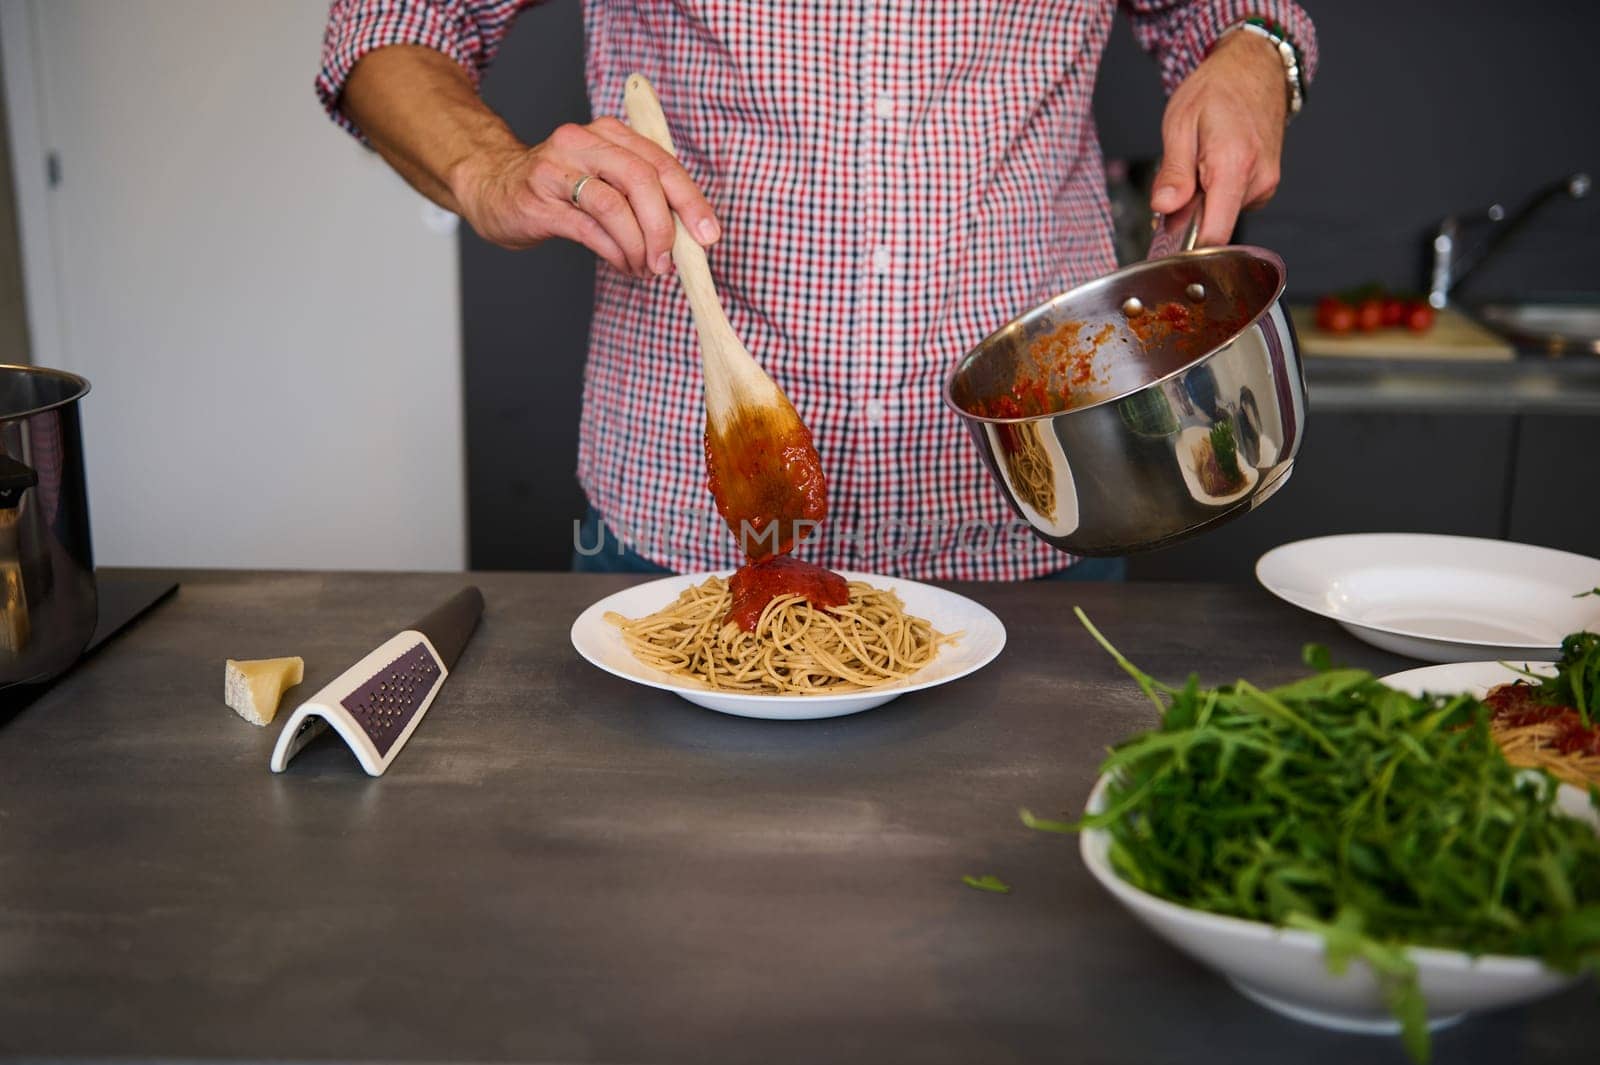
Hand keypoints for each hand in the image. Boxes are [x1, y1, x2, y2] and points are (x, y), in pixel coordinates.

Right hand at [450, 116, 720, 277]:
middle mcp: (584, 142)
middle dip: (665, 227)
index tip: (708, 236)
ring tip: (645, 268)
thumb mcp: (604, 178)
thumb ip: (643, 197)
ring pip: (615, 206)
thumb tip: (688, 237)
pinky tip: (624, 265)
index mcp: (610, 134)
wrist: (492, 186)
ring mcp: (558, 169)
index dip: (691, 202)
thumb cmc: (559, 188)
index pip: (662, 164)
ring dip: (639, 245)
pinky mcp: (539, 200)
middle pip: (642, 180)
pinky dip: (615, 253)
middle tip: (670, 262)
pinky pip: (589, 229)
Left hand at [1150, 31, 1287, 245]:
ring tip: (1198, 166)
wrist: (1254, 68)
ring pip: (1223, 216)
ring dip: (1203, 202)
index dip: (1187, 248)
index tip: (1166, 244)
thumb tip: (1164, 208)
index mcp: (1234, 166)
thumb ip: (1173, 172)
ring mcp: (1266, 185)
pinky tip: (1212, 168)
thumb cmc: (1216, 89)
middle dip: (1189, 216)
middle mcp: (1258, 180)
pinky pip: (1233, 204)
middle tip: (1177, 184)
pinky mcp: (1266, 185)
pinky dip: (1217, 194)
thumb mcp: (1180, 123)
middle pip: (1215, 227)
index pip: (1214, 235)